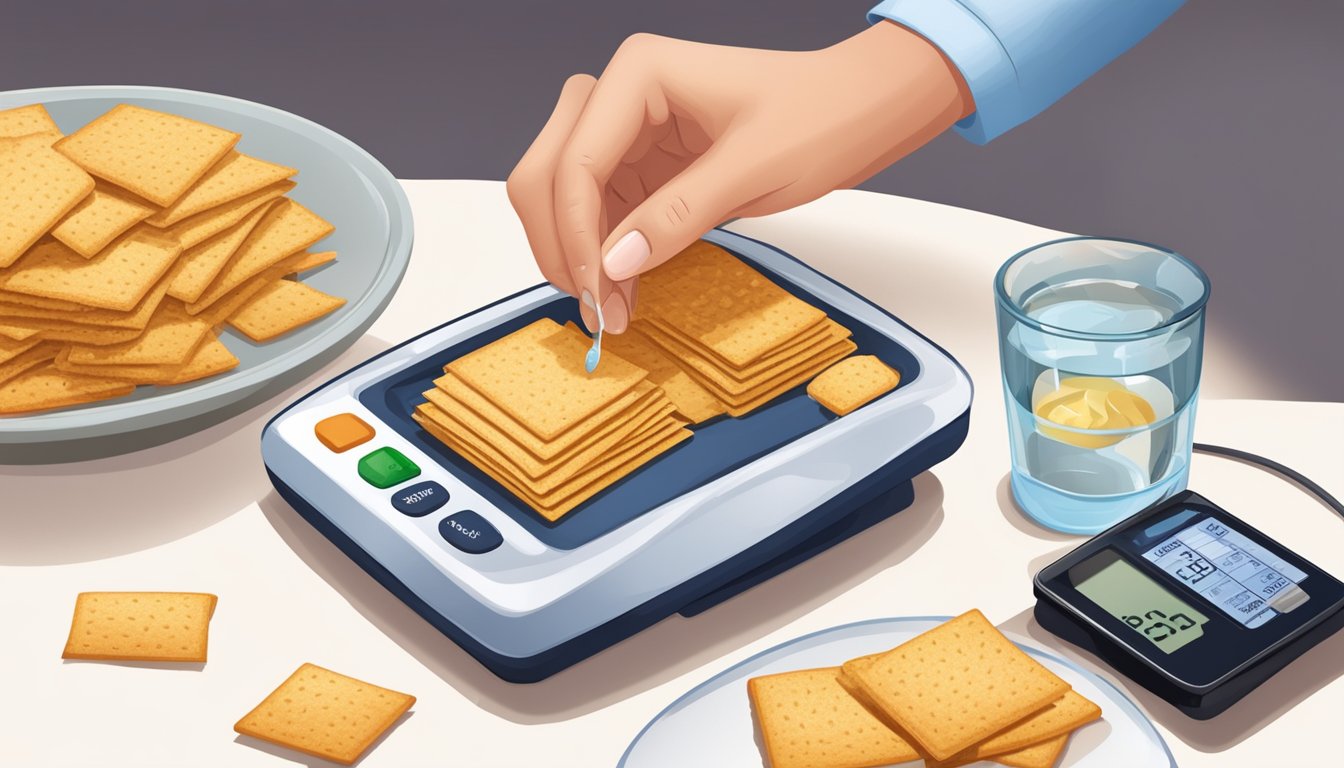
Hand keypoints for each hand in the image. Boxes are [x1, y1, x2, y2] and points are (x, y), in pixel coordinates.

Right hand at [507, 21, 971, 332]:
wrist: (861, 110)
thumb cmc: (822, 116)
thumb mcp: (755, 168)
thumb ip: (679, 214)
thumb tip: (613, 264)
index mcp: (640, 75)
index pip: (576, 162)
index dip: (575, 235)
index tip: (597, 293)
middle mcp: (622, 95)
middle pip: (548, 173)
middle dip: (561, 244)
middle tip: (594, 308)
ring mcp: (629, 130)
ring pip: (564, 197)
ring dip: (577, 255)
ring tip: (613, 310)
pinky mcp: (645, 163)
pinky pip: (600, 211)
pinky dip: (603, 253)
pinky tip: (624, 291)